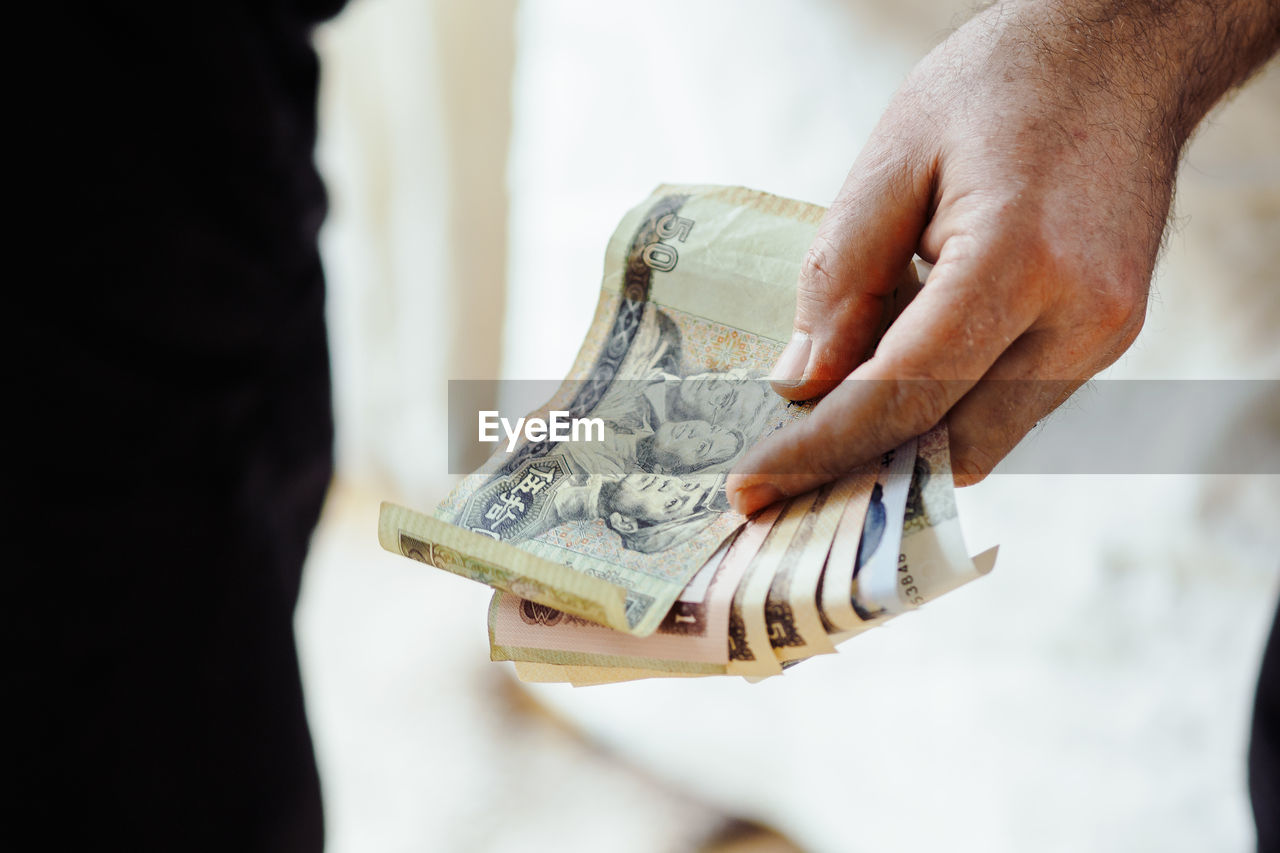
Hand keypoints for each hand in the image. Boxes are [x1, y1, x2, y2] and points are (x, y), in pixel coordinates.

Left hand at [728, 0, 1278, 513]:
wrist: (1127, 50)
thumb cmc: (1002, 86)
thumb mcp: (893, 157)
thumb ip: (840, 276)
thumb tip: (800, 383)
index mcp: (1020, 260)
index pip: (903, 394)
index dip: (819, 450)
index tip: (751, 489)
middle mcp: (1079, 317)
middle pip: (949, 440)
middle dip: (855, 469)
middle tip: (775, 482)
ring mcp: (1105, 335)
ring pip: (984, 438)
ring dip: (903, 441)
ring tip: (826, 420)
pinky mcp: (1108, 337)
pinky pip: (1012, 406)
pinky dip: (947, 408)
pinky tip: (893, 374)